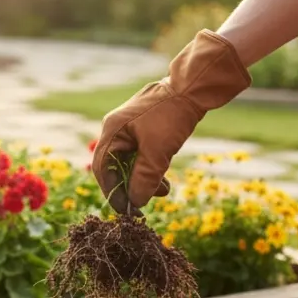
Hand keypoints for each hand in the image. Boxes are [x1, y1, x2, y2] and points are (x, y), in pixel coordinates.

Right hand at [91, 30, 250, 214]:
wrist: (194, 86)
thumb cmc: (172, 115)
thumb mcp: (158, 151)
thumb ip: (144, 178)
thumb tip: (135, 203)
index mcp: (112, 130)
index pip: (103, 169)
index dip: (113, 192)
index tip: (126, 210)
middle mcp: (117, 129)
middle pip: (116, 167)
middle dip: (131, 187)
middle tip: (146, 205)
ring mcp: (130, 128)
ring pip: (131, 163)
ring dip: (144, 180)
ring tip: (164, 191)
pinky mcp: (144, 129)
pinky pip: (141, 155)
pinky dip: (151, 169)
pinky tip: (165, 180)